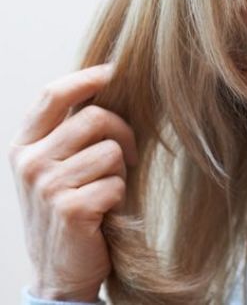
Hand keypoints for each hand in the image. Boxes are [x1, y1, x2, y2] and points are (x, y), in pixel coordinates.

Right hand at [7, 64, 137, 300]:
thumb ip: (70, 132)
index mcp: (23, 145)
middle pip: (94, 117)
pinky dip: (119, 196)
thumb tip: (108, 85)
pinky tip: (104, 211)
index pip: (53, 94)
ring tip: (105, 190)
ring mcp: (46, 186)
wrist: (59, 271)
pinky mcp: (69, 209)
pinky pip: (115, 183)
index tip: (114, 72)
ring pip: (110, 151)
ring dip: (119, 171)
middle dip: (123, 133)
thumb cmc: (69, 210)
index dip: (87, 78)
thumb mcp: (57, 167)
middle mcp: (29, 162)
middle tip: (126, 157)